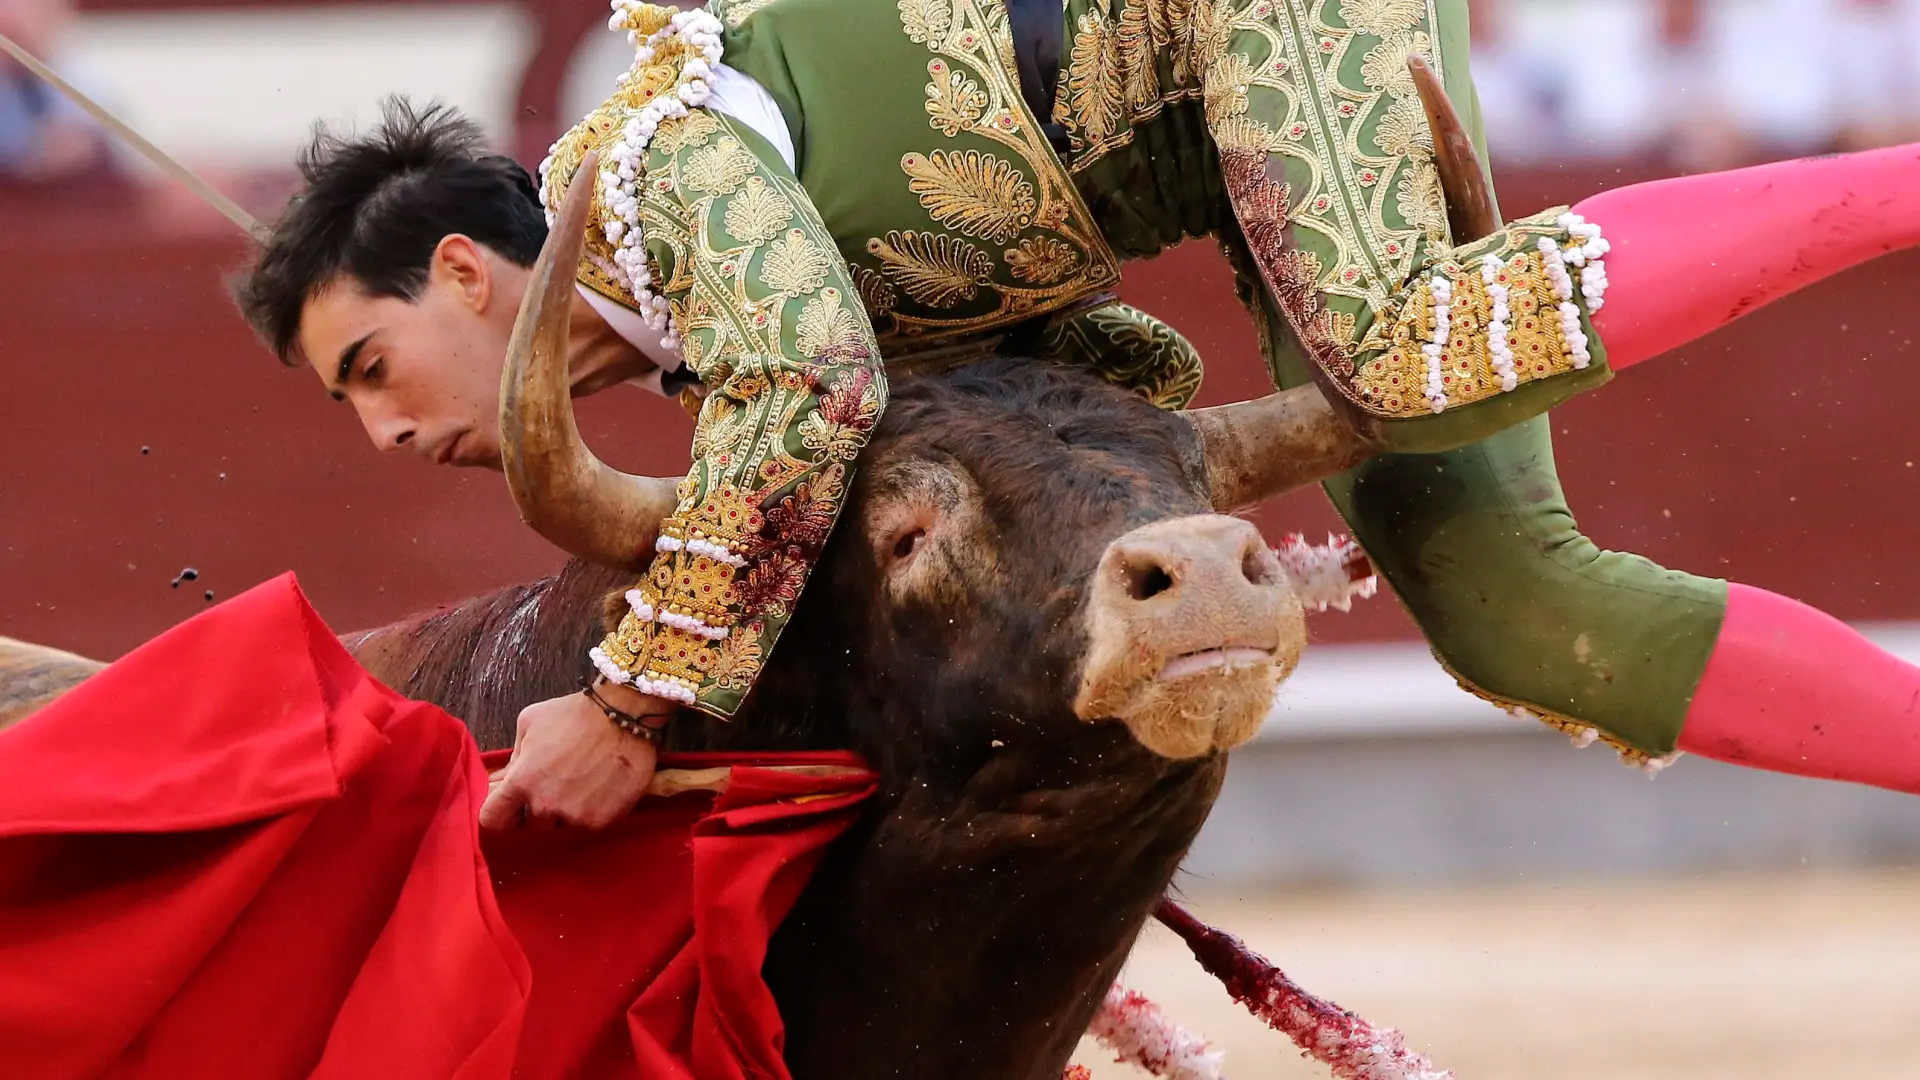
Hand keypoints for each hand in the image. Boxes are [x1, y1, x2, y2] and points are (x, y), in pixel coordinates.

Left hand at [478, 685, 671, 829]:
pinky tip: (600, 785)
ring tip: (582, 781)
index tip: (508, 805)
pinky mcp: (601, 821)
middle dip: (538, 806)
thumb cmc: (575, 714)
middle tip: (556, 781)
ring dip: (565, 809)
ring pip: (561, 824)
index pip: (492, 819)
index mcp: (521, 782)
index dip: (499, 812)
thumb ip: (513, 757)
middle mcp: (545, 805)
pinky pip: (587, 824)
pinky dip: (591, 809)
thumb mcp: (531, 723)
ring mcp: (574, 817)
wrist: (625, 716)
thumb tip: (500, 781)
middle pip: (530, 823)